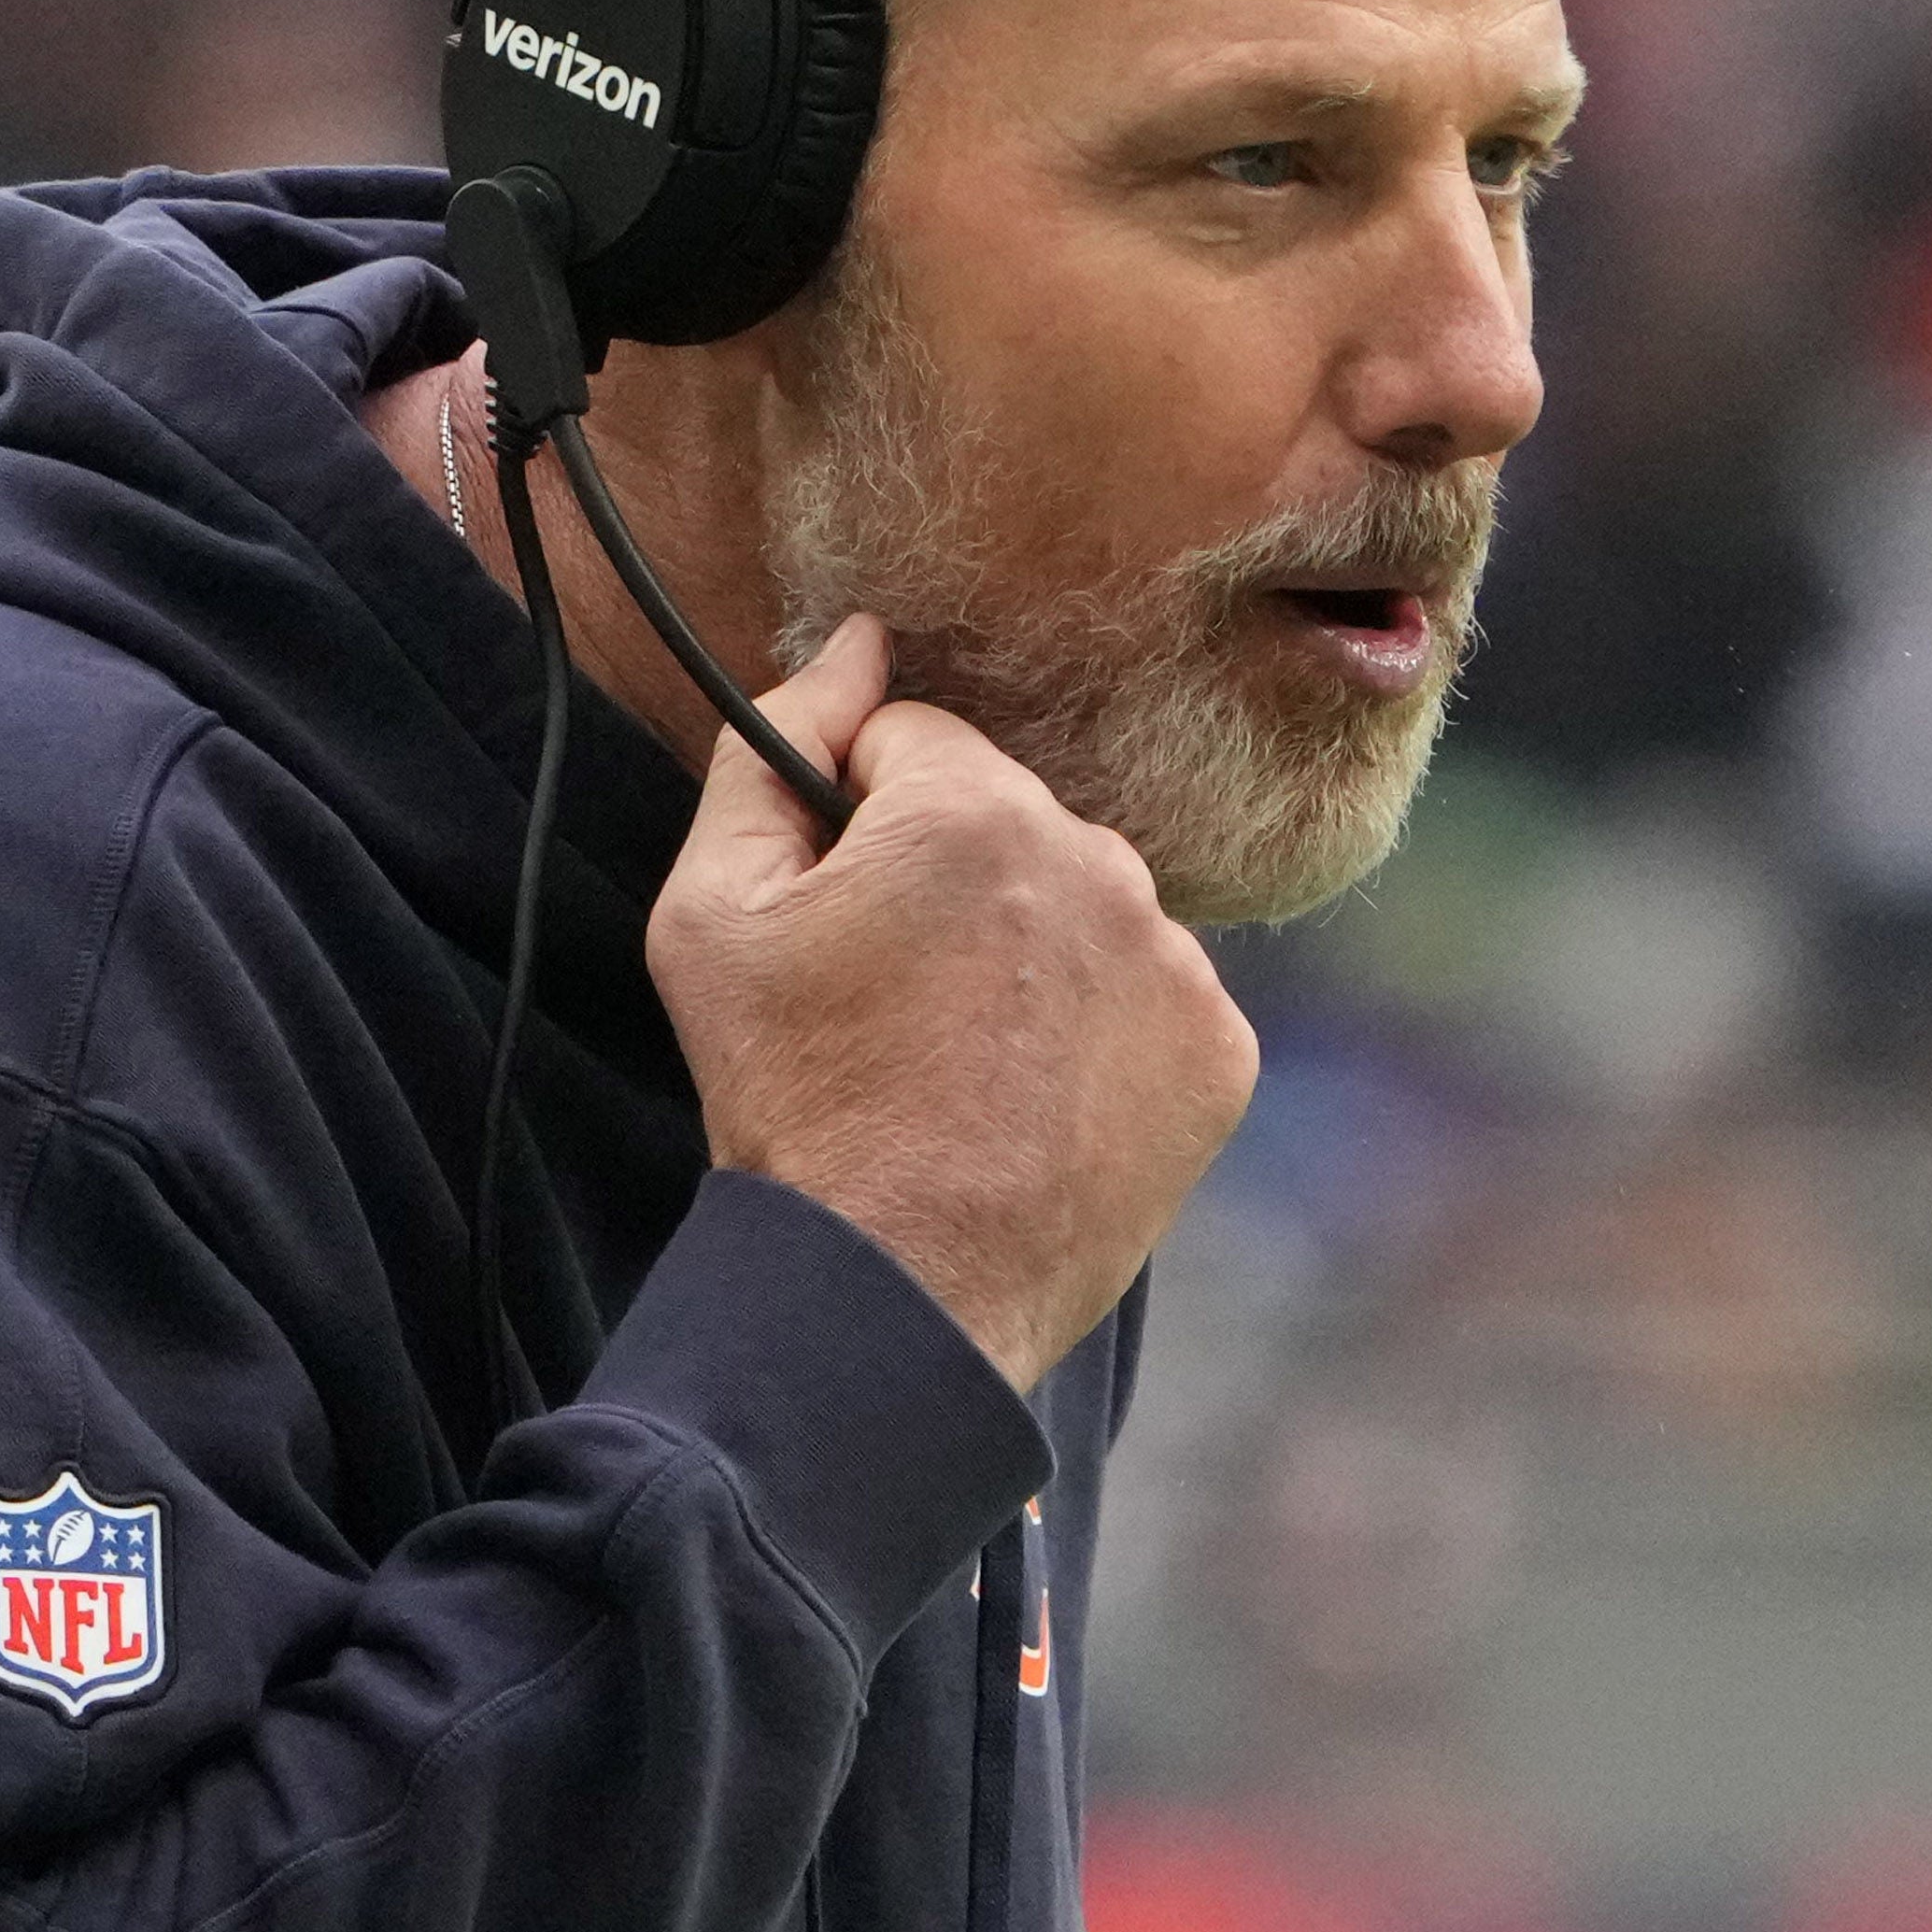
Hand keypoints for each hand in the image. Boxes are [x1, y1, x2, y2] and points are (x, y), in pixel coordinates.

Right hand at [647, 620, 1256, 1391]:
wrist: (893, 1291)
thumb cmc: (789, 1100)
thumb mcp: (711, 910)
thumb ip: (771, 745)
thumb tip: (852, 640)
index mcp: (976, 808)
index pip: (911, 746)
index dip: (854, 825)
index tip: (835, 920)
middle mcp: (1102, 861)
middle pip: (1007, 823)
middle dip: (950, 885)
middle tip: (891, 1008)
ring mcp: (1177, 961)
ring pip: (1086, 907)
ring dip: (1032, 954)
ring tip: (963, 1064)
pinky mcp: (1221, 1051)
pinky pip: (1150, 997)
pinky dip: (1101, 1034)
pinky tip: (1035, 1100)